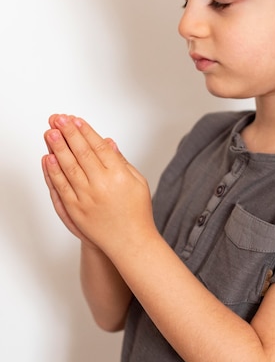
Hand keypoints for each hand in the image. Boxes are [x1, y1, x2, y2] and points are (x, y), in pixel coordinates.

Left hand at [42, 114, 154, 256]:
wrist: (130, 242)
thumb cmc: (136, 211)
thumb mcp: (138, 181)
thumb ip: (121, 161)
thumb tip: (107, 143)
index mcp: (120, 175)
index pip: (99, 147)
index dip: (86, 132)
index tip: (76, 119)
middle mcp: (102, 185)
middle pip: (82, 153)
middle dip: (68, 133)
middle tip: (58, 119)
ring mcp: (88, 198)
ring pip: (69, 167)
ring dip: (58, 148)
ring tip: (50, 132)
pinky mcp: (76, 210)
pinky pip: (61, 187)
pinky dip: (53, 172)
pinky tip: (48, 159)